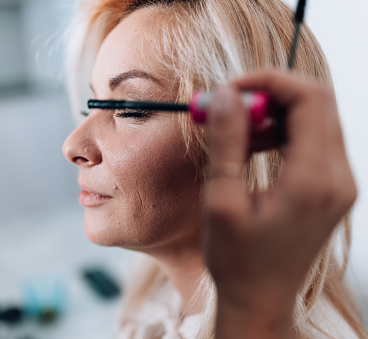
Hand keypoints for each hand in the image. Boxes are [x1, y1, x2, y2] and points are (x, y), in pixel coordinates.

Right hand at [203, 71, 356, 337]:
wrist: (261, 298)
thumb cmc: (237, 260)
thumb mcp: (221, 201)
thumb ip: (227, 143)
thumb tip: (225, 95)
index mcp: (314, 181)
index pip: (310, 99)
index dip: (268, 82)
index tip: (229, 90)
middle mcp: (338, 178)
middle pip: (317, 103)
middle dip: (269, 93)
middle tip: (228, 106)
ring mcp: (339, 183)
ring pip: (315, 118)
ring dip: (273, 112)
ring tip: (234, 130)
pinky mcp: (330, 187)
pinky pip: (311, 140)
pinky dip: (281, 131)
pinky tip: (252, 144)